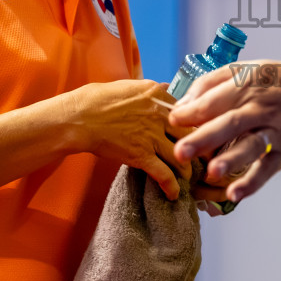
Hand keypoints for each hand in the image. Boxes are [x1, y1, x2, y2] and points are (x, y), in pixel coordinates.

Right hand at [68, 79, 189, 198]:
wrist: (79, 118)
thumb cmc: (98, 100)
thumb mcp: (130, 85)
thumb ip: (153, 90)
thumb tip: (167, 88)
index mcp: (159, 95)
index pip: (188, 111)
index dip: (194, 125)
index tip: (197, 134)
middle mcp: (160, 115)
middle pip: (191, 133)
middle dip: (199, 147)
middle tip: (201, 158)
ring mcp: (152, 136)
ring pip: (182, 156)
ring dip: (187, 169)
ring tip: (189, 177)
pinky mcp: (141, 156)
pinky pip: (164, 175)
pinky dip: (171, 187)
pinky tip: (174, 195)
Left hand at [169, 60, 280, 202]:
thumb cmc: (278, 81)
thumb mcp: (248, 69)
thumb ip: (212, 83)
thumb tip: (181, 103)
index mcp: (248, 84)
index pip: (215, 98)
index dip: (192, 110)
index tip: (172, 121)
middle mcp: (260, 108)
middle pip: (229, 122)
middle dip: (203, 137)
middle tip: (180, 152)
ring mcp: (274, 131)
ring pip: (250, 146)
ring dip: (230, 160)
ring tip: (211, 173)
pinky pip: (267, 169)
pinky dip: (252, 183)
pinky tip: (234, 195)